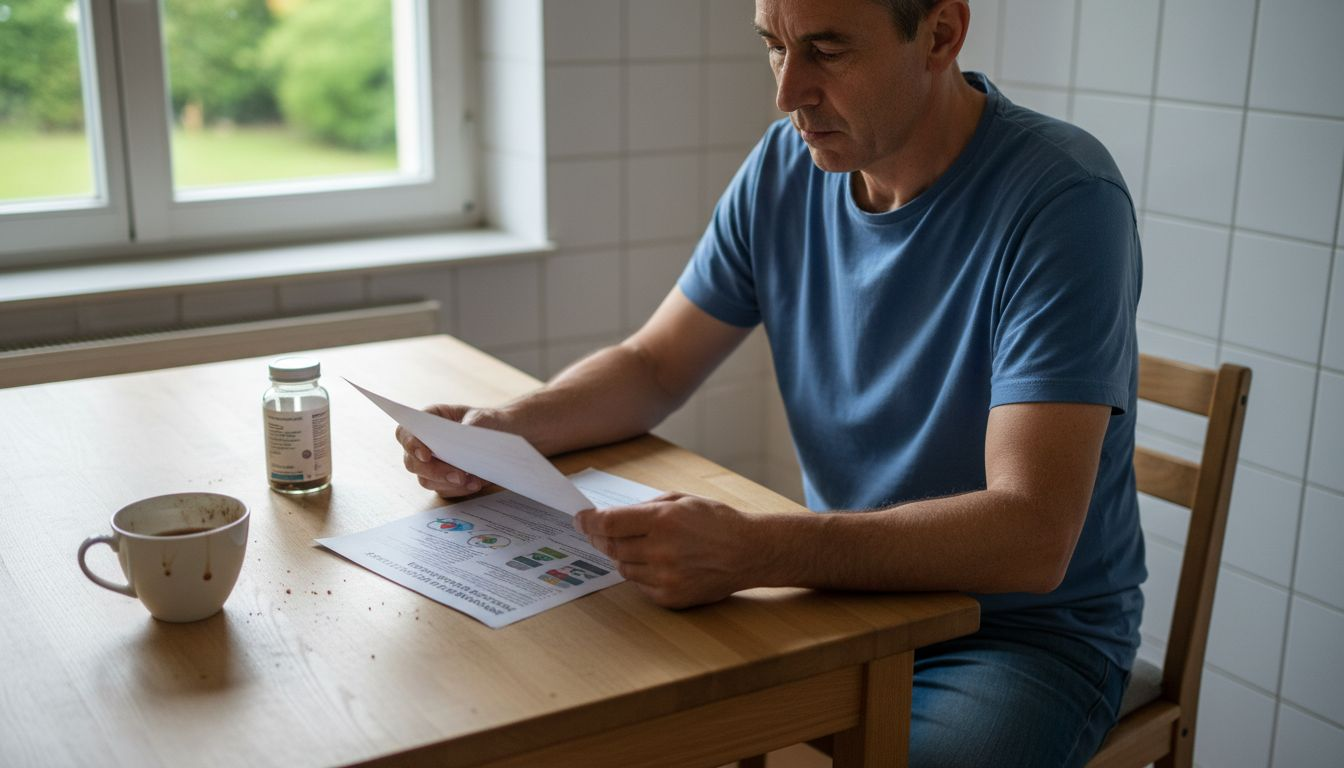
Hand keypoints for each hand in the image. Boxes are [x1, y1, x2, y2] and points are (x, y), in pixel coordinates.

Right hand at [394, 404, 498, 497]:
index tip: (426, 455)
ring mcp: (432, 464)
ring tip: (472, 480)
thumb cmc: (487, 421)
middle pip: (412, 462)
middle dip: (434, 471)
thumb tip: (460, 443)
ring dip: (447, 483)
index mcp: (427, 420)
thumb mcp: (482, 418)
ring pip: (426, 480)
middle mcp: (424, 444)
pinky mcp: (442, 480)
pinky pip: (443, 490)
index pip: (405, 433)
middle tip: (458, 476)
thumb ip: (470, 427)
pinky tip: (475, 484)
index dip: (411, 444)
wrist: (502, 436)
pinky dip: (458, 490)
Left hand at [574, 492, 752, 608]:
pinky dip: (638, 572)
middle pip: (610, 546)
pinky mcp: (670, 597)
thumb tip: (614, 515)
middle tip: (595, 531)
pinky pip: (638, 584)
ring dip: (621, 555)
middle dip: (598, 537)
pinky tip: (653, 562)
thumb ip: (646, 507)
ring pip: (622, 566)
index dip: (587, 521)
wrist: (749, 553)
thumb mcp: (682, 499)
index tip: (578, 519)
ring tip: (637, 545)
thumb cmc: (717, 521)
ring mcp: (665, 576)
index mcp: (663, 520)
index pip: (609, 523)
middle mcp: (661, 550)